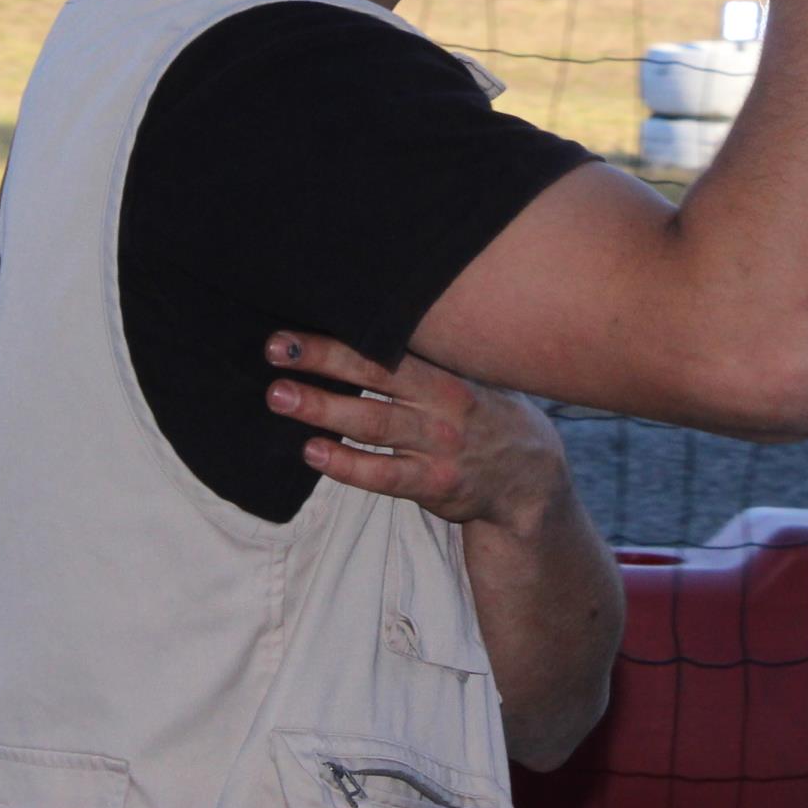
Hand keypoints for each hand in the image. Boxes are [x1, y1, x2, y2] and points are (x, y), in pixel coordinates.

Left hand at [264, 330, 569, 531]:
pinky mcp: (434, 484)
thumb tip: (369, 323)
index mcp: (447, 369)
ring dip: (324, 409)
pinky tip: (313, 452)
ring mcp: (439, 444)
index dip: (340, 336)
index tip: (294, 329)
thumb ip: (428, 356)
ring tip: (281, 397)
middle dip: (323, 360)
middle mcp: (443, 402)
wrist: (531, 481)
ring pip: (374, 423)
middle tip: (276, 351)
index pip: (388, 345)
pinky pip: (384, 474)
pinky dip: (347, 464)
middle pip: (376, 375)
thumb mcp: (471, 376)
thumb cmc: (485, 416)